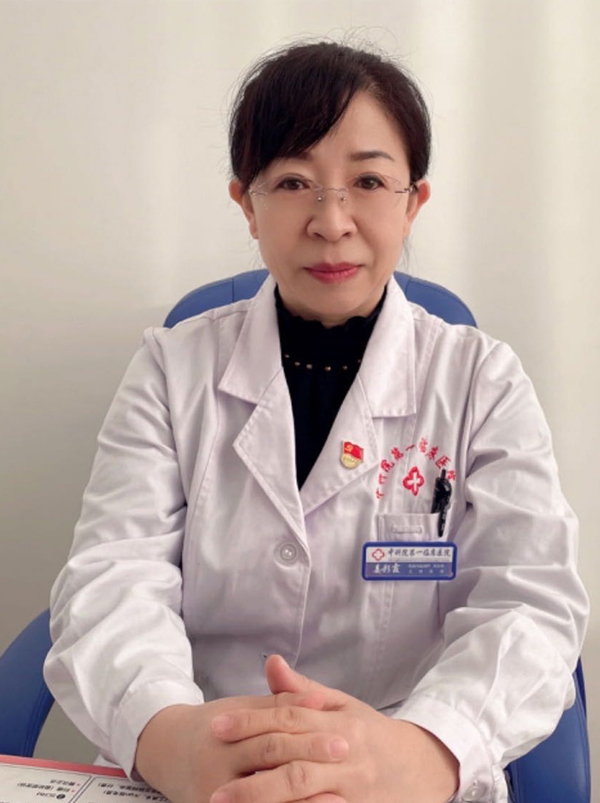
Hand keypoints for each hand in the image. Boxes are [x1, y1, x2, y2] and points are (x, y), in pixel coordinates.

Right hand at [134, 690, 347, 802]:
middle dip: (310, 756)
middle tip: (345, 754)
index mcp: (225, 734)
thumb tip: (318, 699)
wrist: (167, 752)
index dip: (309, 734)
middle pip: (271, 759)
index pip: (273, 733)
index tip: (343, 735)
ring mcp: (213, 798)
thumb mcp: (243, 709)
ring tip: (338, 794)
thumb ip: (280, 704)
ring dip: (301, 796)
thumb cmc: (215, 727)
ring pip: (263, 796)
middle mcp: (216, 767)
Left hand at [209, 656, 458, 802]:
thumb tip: (270, 662)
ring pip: (307, 792)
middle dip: (252, 776)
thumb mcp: (342, 705)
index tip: (217, 728)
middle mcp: (346, 753)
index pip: (288, 718)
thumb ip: (302, 692)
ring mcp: (354, 787)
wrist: (423, 765)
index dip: (251, 722)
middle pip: (293, 761)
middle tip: (214, 787)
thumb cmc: (371, 733)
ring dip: (268, 800)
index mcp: (339, 722)